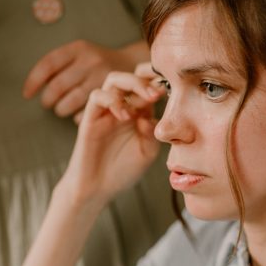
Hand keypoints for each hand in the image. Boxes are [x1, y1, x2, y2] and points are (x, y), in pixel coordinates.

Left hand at [23, 39, 148, 118]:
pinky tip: (78, 114)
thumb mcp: (83, 54)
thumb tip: (30, 88)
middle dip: (47, 100)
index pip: (48, 64)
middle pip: (56, 87)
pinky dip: (77, 117)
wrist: (136, 66)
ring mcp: (102, 78)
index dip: (33, 81)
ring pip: (68, 102)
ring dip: (60, 109)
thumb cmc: (99, 64)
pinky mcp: (112, 96)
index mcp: (79, 48)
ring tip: (61, 109)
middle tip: (48, 104)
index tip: (26, 94)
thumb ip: (61, 65)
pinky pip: (84, 113)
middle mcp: (90, 61)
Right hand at [60, 66, 165, 204]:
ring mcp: (106, 111)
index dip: (159, 80)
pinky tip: (124, 116)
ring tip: (146, 100)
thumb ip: (152, 133)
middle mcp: (123, 107)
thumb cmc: (123, 170)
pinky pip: (97, 97)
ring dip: (131, 84)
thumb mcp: (147, 152)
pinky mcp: (90, 118)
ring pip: (114, 81)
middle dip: (147, 78)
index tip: (176, 83)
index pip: (148, 86)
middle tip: (159, 92)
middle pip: (132, 76)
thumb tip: (149, 117)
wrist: (97, 188)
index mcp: (139, 112)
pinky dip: (112, 100)